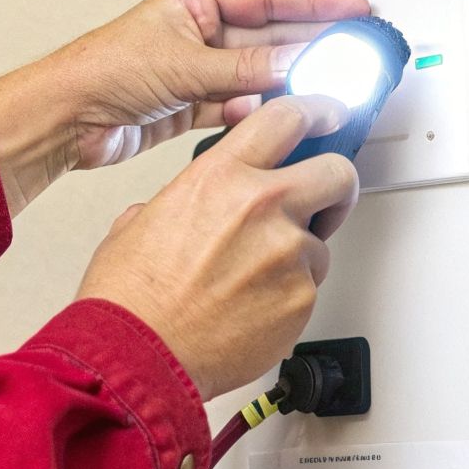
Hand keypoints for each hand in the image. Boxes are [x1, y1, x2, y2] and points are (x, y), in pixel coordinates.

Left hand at [0, 0, 368, 213]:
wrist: (65, 118)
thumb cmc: (101, 70)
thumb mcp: (185, 64)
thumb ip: (245, 69)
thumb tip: (295, 65)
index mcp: (196, 3)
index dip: (316, 3)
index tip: (354, 7)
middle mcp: (199, 33)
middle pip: (269, 37)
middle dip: (311, 47)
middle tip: (352, 54)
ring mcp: (196, 71)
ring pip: (258, 75)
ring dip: (287, 84)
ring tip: (323, 90)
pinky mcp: (190, 107)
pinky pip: (239, 105)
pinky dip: (258, 112)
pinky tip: (278, 115)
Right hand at [73, 95, 360, 399]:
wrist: (138, 357)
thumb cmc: (131, 298)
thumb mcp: (139, 222)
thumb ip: (183, 200)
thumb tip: (189, 208)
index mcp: (219, 176)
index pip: (287, 118)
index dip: (316, 111)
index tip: (327, 115)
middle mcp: (261, 205)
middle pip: (337, 172)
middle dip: (335, 186)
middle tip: (324, 202)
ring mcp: (288, 253)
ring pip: (321, 242)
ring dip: (298, 256)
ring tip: (253, 281)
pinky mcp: (302, 299)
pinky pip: (310, 287)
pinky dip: (289, 297)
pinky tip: (252, 308)